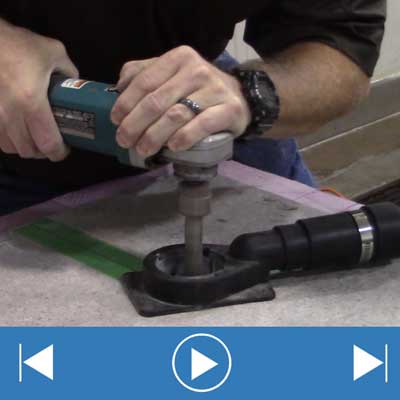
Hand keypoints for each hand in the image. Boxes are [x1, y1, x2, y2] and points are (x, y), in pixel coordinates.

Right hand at [0, 21, 78, 160]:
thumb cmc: (17, 43)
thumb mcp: (54, 52)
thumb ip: (70, 73)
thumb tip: (77, 89)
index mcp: (31, 101)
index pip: (47, 143)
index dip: (59, 152)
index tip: (65, 148)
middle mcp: (10, 113)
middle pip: (28, 150)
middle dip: (44, 152)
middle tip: (52, 142)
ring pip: (11, 148)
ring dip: (26, 147)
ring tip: (35, 138)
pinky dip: (9, 140)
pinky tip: (17, 132)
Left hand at [111, 46, 250, 156]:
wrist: (239, 96)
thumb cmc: (198, 88)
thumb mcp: (172, 73)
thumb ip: (145, 73)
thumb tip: (119, 86)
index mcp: (178, 58)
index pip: (144, 81)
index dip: (125, 103)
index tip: (115, 121)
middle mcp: (196, 70)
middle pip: (156, 101)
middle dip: (135, 124)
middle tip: (124, 141)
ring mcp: (214, 89)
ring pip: (175, 115)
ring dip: (154, 136)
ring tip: (143, 150)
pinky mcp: (229, 109)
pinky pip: (201, 125)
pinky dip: (184, 138)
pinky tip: (173, 147)